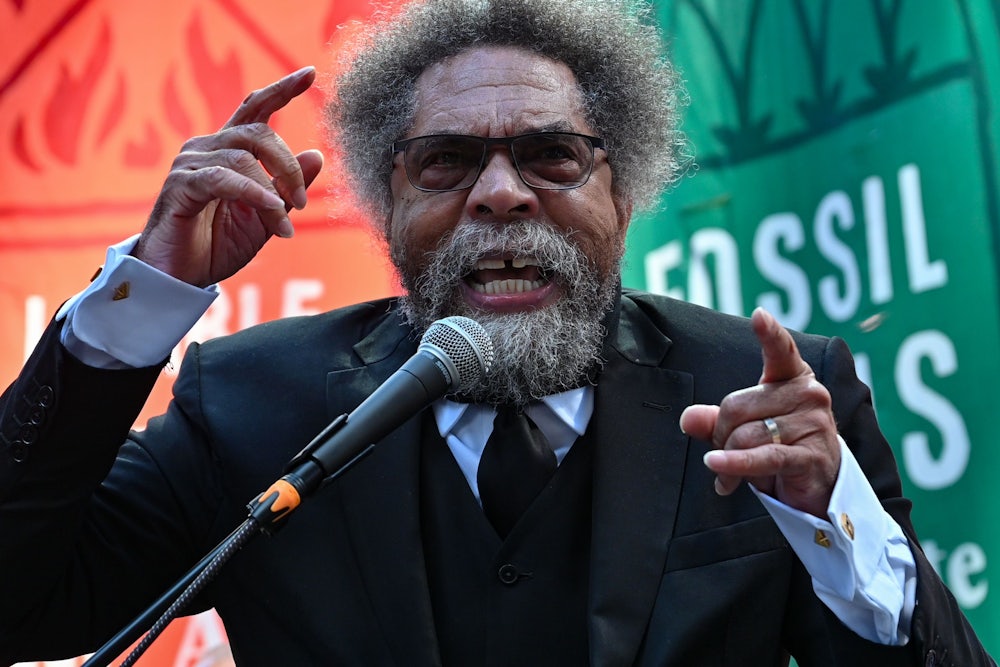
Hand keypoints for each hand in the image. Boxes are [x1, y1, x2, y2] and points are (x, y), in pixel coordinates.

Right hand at [133, 66, 324, 286]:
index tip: (310, 72)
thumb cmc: (217, 246)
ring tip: (285, 226)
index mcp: (228, 151)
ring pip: (244, 159)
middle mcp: (207, 148)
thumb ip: (288, 188)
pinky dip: (253, 193)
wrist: (179, 277)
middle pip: (259, 133)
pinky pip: (223, 179)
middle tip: (302, 204)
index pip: (255, 108)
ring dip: (273, 193)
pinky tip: (271, 209)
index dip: (282, 89)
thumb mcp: (266, 218)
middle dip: (288, 167)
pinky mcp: (180, 186)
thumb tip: (317, 154)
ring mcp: (190, 164)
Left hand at [679, 308, 840, 517]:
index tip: (759, 315)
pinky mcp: (811, 456)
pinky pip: (764, 456)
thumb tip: (689, 418)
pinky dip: (736, 465)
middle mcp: (809, 394)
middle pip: (737, 406)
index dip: (769, 333)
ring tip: (729, 471)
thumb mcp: (745, 428)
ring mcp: (814, 424)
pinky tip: (719, 470)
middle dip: (721, 434)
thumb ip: (715, 418)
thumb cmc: (781, 446)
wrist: (819, 486)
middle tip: (724, 450)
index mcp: (793, 377)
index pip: (781, 350)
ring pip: (745, 435)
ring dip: (729, 458)